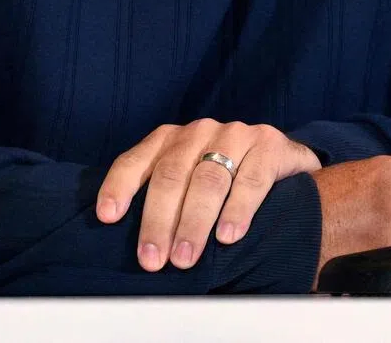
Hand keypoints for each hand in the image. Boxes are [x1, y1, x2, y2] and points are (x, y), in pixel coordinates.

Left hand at [97, 118, 321, 271]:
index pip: (137, 159)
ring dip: (194, 222)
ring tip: (185, 258)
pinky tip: (229, 236)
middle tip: (153, 260)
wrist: (283, 163)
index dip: (120, 186)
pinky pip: (251, 178)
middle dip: (159, 219)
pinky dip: (238, 209)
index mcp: (171, 139)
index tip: (107, 217)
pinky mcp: (269, 144)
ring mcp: (236, 134)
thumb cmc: (225, 182)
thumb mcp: (188, 184)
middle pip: (172, 173)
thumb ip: (163, 201)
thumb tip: (130, 245)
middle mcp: (200, 131)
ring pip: (208, 178)